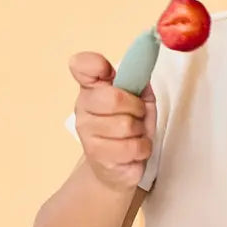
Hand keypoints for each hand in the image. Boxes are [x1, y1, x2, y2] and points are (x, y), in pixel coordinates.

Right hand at [69, 51, 155, 190]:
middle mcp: (83, 110)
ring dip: (141, 131)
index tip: (107, 70)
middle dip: (137, 108)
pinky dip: (142, 149)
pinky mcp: (99, 159)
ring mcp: (87, 135)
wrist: (117, 167)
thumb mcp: (139, 99)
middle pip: (115, 98)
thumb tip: (144, 59)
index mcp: (92, 89)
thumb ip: (138, 80)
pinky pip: (133, 147)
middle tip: (137, 115)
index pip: (82, 65)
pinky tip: (133, 151)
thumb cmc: (128, 128)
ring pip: (127, 126)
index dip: (97, 64)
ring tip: (134, 135)